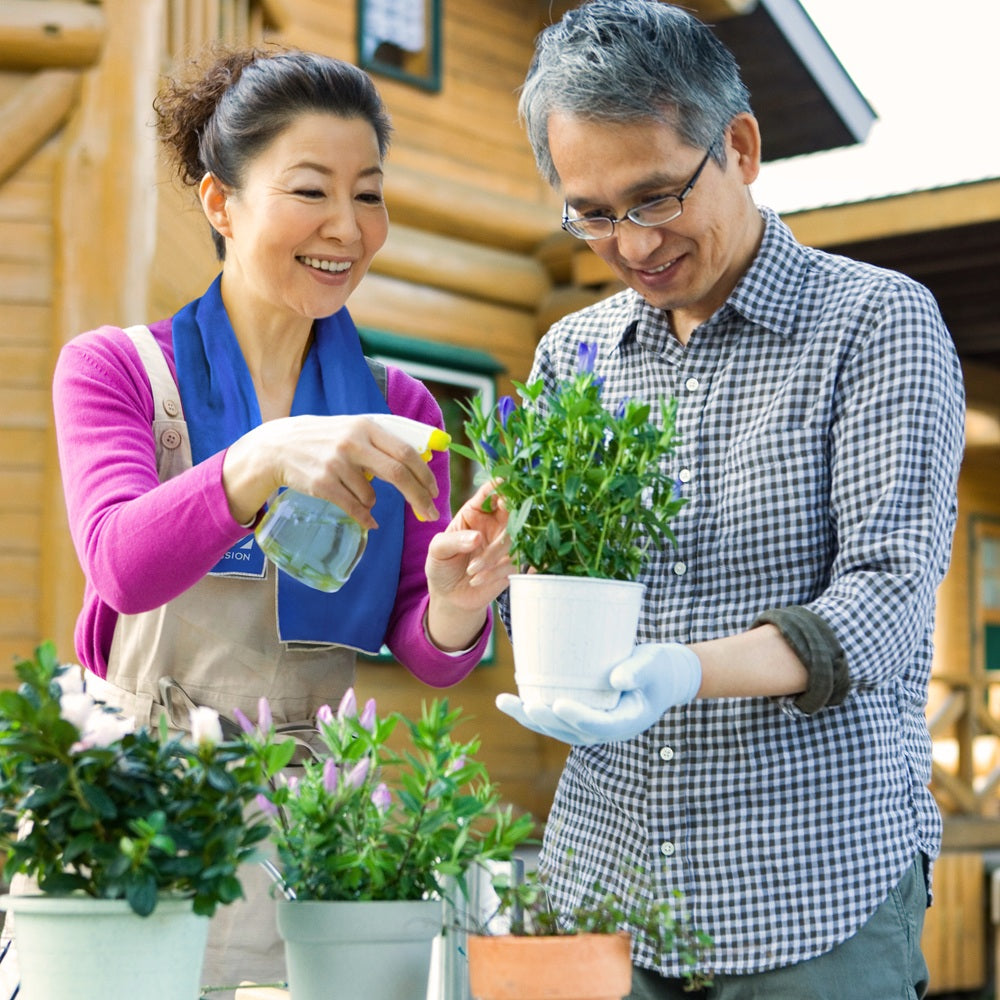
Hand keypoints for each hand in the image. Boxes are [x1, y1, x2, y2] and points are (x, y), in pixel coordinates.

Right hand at [224, 414, 439, 527]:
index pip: (406, 452)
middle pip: (398, 474)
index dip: (424, 475)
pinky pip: (354, 508)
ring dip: (373, 503)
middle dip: (419, 497)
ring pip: (372, 495)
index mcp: (366, 426)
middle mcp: (353, 442)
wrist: (277, 447)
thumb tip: (421, 459)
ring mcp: (336, 463)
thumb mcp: (352, 429)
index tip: (435, 492)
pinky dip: (364, 517)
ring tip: (359, 497)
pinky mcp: (322, 483)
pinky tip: (367, 520)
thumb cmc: (323, 439)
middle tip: (429, 513)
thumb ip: (382, 442)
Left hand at [425, 481, 512, 648]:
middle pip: (513, 511)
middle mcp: (495, 524)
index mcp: (476, 511)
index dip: (498, 488)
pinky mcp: (513, 564)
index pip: (490, 493)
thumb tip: (477, 538)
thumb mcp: (438, 550)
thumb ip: (453, 540)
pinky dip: (496, 572)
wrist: (450, 597)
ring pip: (514, 540)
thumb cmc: (441, 566)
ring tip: (471, 570)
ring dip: (493, 556)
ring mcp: (506, 544)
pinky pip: (515, 563)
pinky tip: (477, 580)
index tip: (502, 494)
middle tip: (488, 534)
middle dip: (507, 520)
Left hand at [496, 643, 701, 744]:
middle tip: (527, 704)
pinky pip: (552, 718)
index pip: (600, 725)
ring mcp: (590, 725)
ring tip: (504, 702)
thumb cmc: (658, 668)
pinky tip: (508, 701)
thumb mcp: (654, 665)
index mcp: (626, 722)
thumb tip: (618, 678)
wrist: (659, 676)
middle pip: (570, 731)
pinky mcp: (579, 714)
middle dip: (546, 720)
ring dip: (529, 717)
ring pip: (555, 727)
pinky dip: (530, 710)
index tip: (559, 705)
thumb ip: (638, 670)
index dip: (578, 718)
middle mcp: (605, 729)